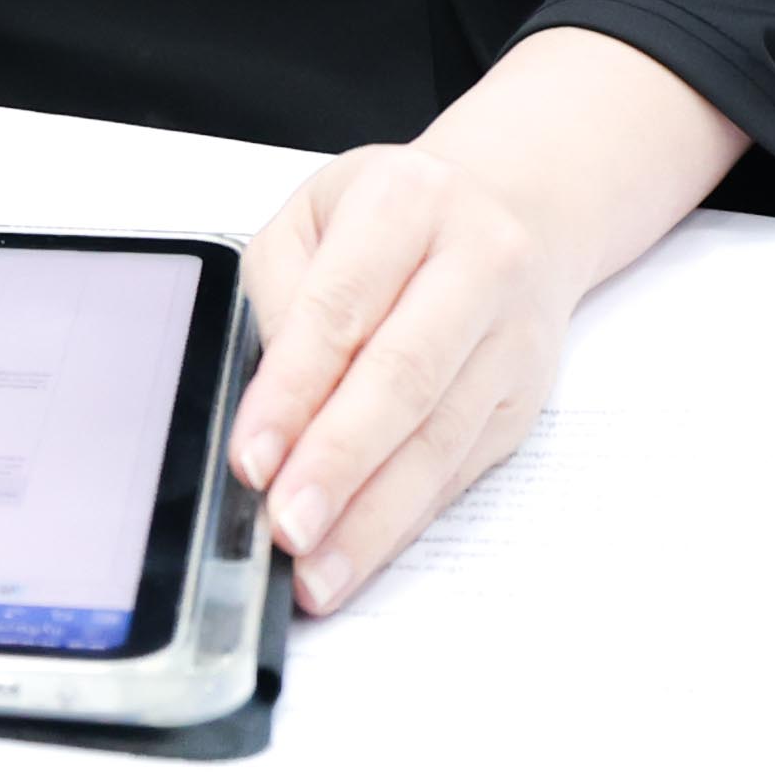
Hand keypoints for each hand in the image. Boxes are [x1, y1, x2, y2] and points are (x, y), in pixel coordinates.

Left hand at [231, 142, 577, 615]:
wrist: (518, 208)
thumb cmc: (395, 217)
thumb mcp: (315, 216)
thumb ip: (282, 293)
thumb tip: (273, 405)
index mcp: (407, 202)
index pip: (340, 307)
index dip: (293, 391)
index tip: (251, 459)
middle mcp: (476, 263)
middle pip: (404, 377)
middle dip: (339, 463)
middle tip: (286, 527)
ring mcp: (510, 338)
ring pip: (440, 439)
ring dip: (373, 517)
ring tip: (316, 572)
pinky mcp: (523, 399)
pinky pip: (460, 470)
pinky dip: (405, 520)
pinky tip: (360, 555)